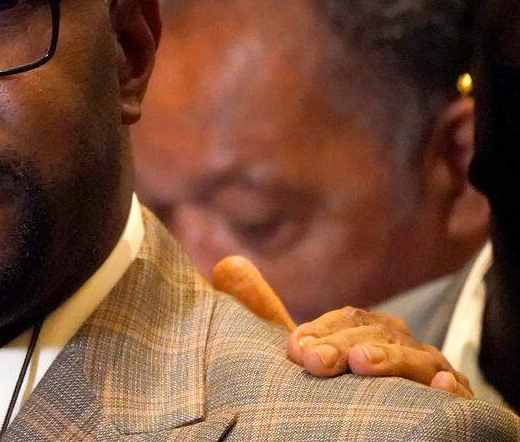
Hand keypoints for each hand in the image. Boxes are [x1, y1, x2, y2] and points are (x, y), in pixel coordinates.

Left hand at [211, 256, 471, 397]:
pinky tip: (439, 387)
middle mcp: (401, 345)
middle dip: (343, 345)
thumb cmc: (335, 379)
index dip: (321, 330)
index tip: (294, 348)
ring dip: (390, 360)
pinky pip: (458, 393)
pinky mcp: (453, 402)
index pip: (347, 319)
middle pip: (377, 335)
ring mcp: (429, 371)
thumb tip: (225, 264)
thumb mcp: (301, 347)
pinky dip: (449, 388)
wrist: (378, 419)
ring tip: (363, 364)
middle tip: (314, 360)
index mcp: (366, 329)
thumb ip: (263, 310)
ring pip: (416, 359)